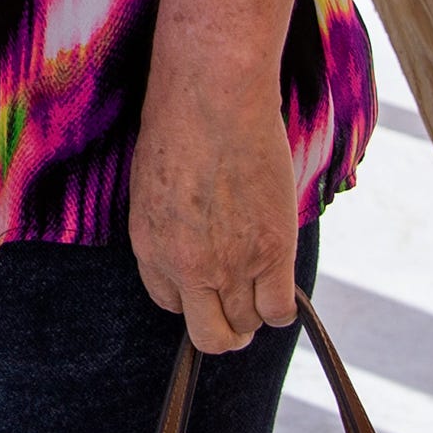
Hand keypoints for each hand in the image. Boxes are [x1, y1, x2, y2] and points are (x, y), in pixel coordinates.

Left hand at [126, 61, 301, 353]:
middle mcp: (187, 267)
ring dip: (254, 314)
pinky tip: (280, 282)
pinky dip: (281, 308)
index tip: (205, 285)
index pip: (169, 304)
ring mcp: (231, 264)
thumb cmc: (180, 123)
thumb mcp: (155, 183)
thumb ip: (171, 223)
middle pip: (209, 334)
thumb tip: (194, 239)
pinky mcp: (272, 252)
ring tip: (260, 288)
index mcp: (150, 247)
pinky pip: (280, 311)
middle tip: (238, 313)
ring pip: (248, 325)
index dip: (191, 298)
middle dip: (224, 330)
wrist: (212, 98)